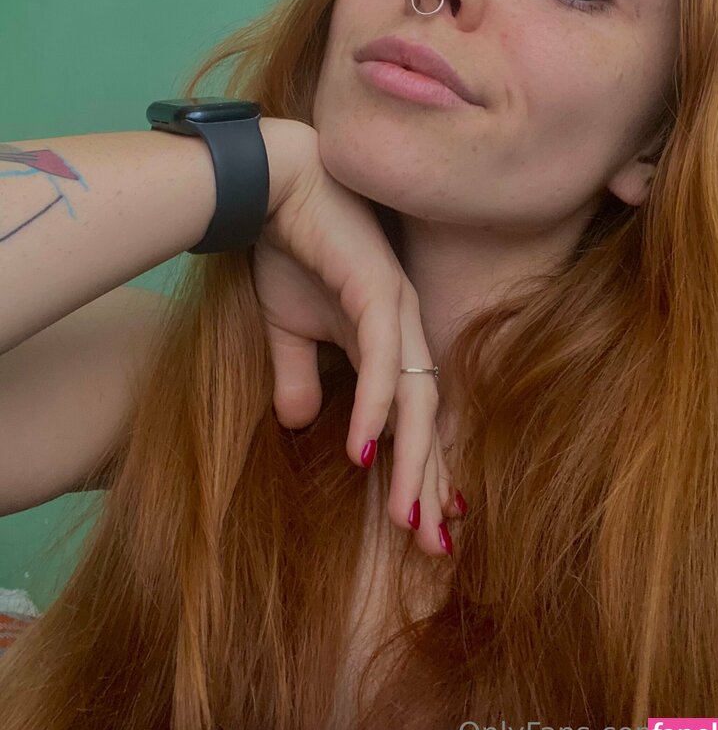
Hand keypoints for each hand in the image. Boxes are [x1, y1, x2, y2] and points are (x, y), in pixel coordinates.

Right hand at [252, 118, 460, 556]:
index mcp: (388, 336)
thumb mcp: (288, 327)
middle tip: (435, 546)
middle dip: (432, 481)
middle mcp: (404, 327)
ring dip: (415, 460)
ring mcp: (397, 306)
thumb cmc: (286, 246)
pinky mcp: (378, 287)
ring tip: (412, 520)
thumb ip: (299, 372)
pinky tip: (368, 452)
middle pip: (429, 416)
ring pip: (417, 396)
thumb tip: (303, 423)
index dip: (421, 467)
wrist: (270, 184)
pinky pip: (383, 357)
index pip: (413, 413)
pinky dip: (378, 406)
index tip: (422, 525)